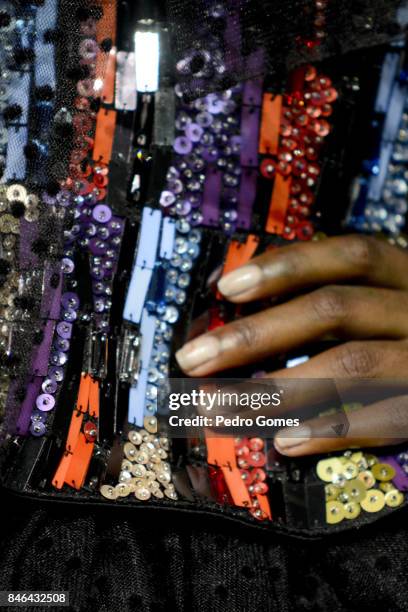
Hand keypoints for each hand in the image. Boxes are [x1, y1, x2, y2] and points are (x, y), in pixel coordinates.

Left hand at [175, 235, 407, 454]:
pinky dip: (331, 430)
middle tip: (193, 360)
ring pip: (351, 365)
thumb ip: (344, 299)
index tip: (226, 286)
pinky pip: (386, 419)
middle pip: (334, 308)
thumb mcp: (395, 303)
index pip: (349, 256)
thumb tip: (249, 303)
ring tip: (217, 408)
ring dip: (277, 389)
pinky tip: (283, 441)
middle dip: (257, 334)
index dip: (287, 266)